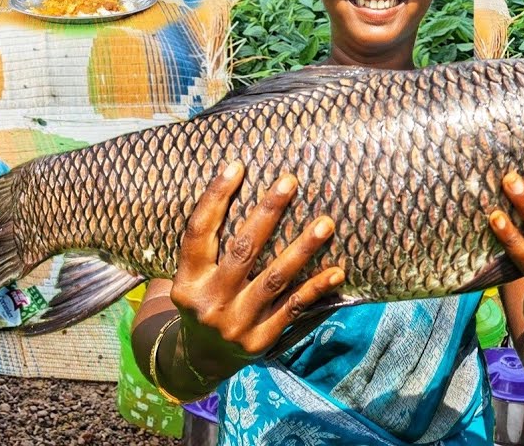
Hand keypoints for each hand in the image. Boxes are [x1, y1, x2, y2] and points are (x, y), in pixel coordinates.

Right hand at [170, 161, 342, 378]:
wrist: (203, 358)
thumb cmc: (202, 300)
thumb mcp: (191, 276)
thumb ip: (207, 244)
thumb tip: (234, 186)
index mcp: (188, 280)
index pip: (199, 231)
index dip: (216, 197)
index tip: (237, 166)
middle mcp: (210, 301)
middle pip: (242, 251)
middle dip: (268, 213)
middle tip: (290, 181)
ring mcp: (237, 323)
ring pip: (274, 279)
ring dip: (302, 249)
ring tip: (325, 222)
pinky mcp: (262, 340)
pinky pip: (293, 309)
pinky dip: (315, 289)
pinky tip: (336, 271)